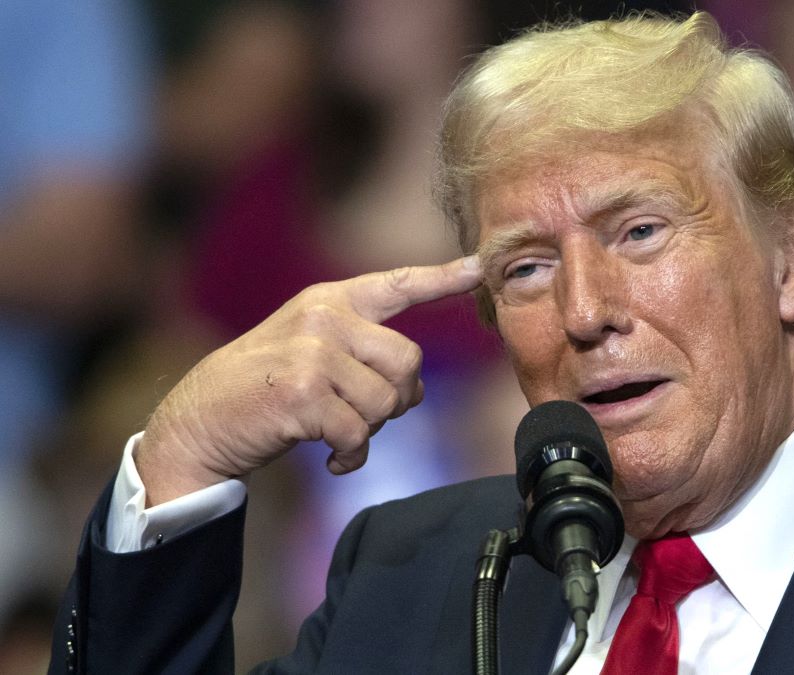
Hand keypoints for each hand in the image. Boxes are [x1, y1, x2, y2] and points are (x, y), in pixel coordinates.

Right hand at [137, 257, 482, 505]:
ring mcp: (313, 353)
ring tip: (341, 435)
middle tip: (369, 416)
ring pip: (386, 402)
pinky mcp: (303, 394)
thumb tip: (413, 384)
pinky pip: (360, 433)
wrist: (196, 422)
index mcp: (330, 300)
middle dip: (400, 399)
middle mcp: (324, 318)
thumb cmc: (262, 389)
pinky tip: (333, 458)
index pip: (398, 284)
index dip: (442, 278)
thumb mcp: (307, 348)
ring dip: (372, 431)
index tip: (479, 267)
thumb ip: (358, 348)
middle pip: (408, 361)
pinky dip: (352, 456)